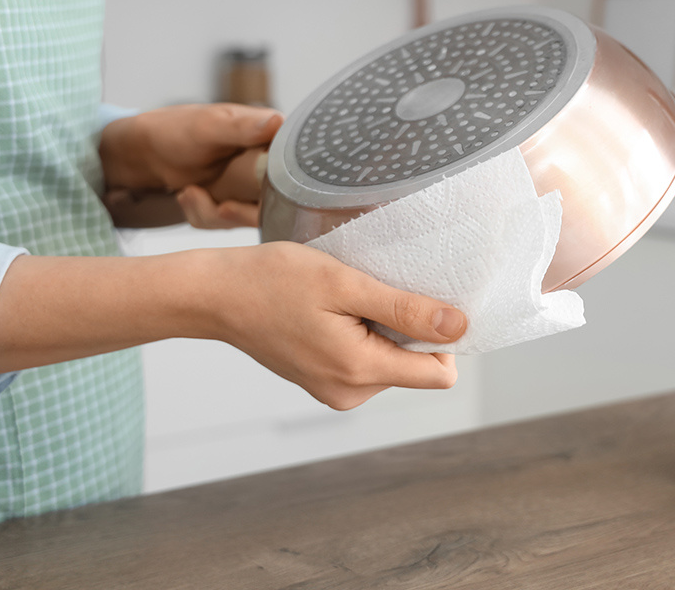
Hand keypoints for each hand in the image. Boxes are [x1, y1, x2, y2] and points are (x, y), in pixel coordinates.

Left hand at [100, 104, 282, 228]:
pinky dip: (205, 216)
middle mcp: (273, 165)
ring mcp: (255, 188)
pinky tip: (189, 196)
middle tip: (217, 206)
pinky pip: (231, 224)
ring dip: (214, 213)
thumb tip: (278, 122)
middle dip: (238, 212)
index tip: (247, 199)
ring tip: (188, 193)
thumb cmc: (176, 129)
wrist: (144, 152)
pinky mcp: (239, 205)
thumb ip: (243, 128)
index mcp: (276, 139)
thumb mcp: (209, 126)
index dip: (280, 192)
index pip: (299, 172)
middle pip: (278, 204)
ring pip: (251, 218)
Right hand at [208, 242, 465, 408]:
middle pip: (417, 366)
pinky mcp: (325, 382)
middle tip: (368, 292)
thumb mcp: (346, 284)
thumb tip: (459, 328)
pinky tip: (333, 311)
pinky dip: (362, 334)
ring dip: (381, 328)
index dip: (442, 337)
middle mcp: (350, 393)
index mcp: (360, 372)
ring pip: (392, 362)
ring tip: (344, 301)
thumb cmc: (273, 281)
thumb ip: (405, 309)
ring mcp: (335, 391)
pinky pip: (367, 361)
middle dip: (406, 327)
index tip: (420, 301)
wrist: (215, 295)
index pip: (440, 373)